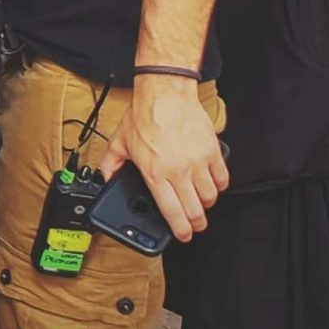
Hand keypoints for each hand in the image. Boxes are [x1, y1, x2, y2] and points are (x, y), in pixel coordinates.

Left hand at [94, 76, 228, 243]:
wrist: (165, 93)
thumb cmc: (144, 115)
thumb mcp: (119, 142)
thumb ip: (111, 164)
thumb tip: (106, 177)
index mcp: (155, 173)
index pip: (172, 212)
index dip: (180, 229)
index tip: (183, 235)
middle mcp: (178, 171)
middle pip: (194, 210)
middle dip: (196, 223)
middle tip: (195, 225)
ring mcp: (197, 162)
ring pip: (210, 197)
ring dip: (206, 204)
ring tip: (201, 203)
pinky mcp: (212, 152)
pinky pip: (222, 178)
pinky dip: (219, 185)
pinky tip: (212, 185)